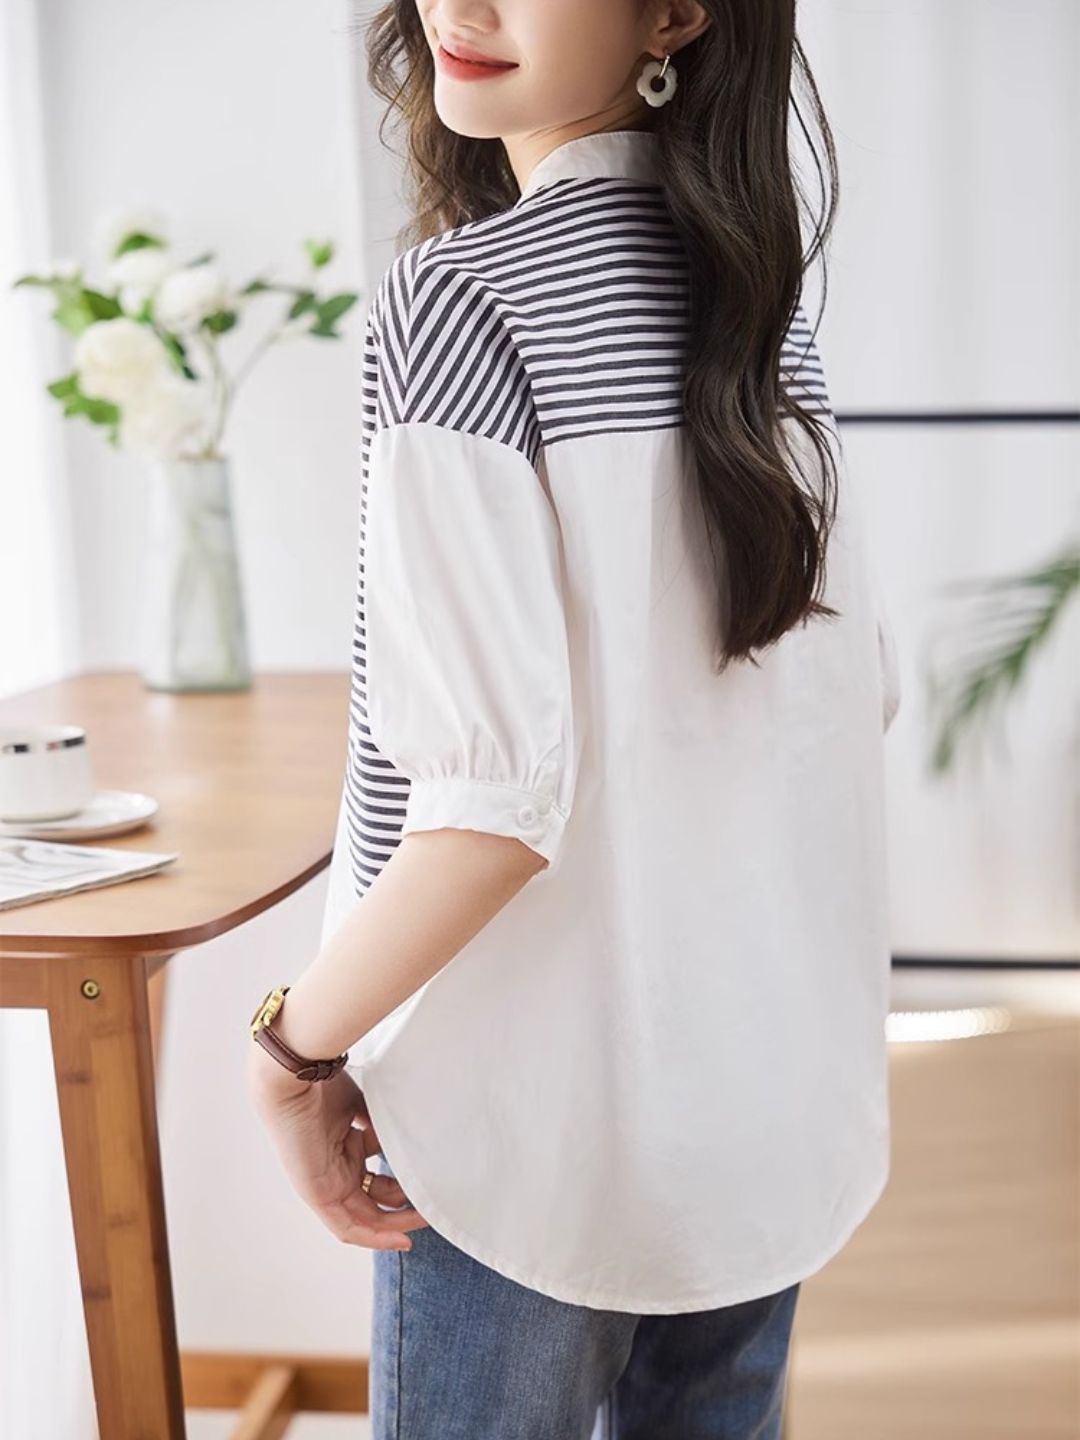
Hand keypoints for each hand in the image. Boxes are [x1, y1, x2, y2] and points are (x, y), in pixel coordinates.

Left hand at [247, 1042, 429, 1250]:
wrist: (296, 1082)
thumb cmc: (325, 1086)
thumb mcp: (366, 1107)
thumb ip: (386, 1125)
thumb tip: (414, 1134)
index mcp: (348, 1146)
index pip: (380, 1175)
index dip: (406, 1182)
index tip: (432, 1182)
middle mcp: (339, 1168)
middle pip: (376, 1199)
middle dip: (406, 1206)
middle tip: (433, 1205)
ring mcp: (328, 1183)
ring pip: (366, 1217)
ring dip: (395, 1224)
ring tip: (425, 1219)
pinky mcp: (318, 1195)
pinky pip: (348, 1227)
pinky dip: (375, 1237)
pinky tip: (400, 1240)